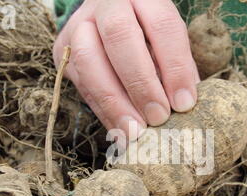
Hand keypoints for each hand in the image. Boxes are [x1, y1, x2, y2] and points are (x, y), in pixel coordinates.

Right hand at [54, 0, 198, 139]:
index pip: (162, 26)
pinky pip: (80, 84)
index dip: (175, 67)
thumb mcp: (167, 44)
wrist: (109, 21)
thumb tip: (184, 108)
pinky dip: (103, 112)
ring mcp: (79, 25)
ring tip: (134, 131)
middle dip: (141, 84)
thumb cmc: (148, 37)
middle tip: (158, 117)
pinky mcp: (63, 50)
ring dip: (114, 103)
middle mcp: (107, 5)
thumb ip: (176, 69)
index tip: (184, 103)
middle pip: (120, 36)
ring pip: (89, 60)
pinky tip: (120, 130)